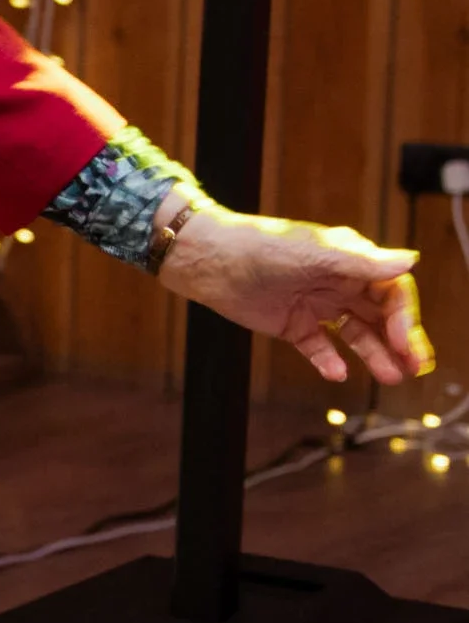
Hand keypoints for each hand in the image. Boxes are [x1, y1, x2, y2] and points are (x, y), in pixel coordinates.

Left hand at [158, 205, 433, 384]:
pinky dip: (329, 360)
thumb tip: (410, 260)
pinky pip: (319, 348)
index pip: (392, 291)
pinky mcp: (292, 326)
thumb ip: (361, 262)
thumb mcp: (313, 254)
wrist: (208, 260)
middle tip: (415, 367)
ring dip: (374, 355)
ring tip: (390, 377)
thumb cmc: (260, 245)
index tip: (405, 341)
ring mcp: (316, 306)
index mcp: (350, 262)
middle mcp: (338, 284)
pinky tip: (338, 373)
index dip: (404, 317)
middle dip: (400, 341)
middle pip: (380, 316)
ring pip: (356, 335)